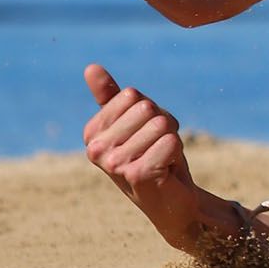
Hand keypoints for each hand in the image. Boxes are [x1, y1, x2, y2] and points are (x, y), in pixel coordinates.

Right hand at [81, 65, 228, 253]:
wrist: (170, 200)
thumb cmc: (152, 156)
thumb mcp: (133, 123)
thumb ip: (111, 97)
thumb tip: (91, 67)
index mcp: (92, 133)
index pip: (132, 95)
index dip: (151, 111)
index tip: (146, 135)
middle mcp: (96, 150)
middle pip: (147, 108)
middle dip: (164, 125)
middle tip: (157, 148)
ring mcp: (115, 165)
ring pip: (162, 125)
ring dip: (171, 140)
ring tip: (162, 159)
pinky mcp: (138, 175)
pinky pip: (171, 142)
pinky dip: (177, 152)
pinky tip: (166, 171)